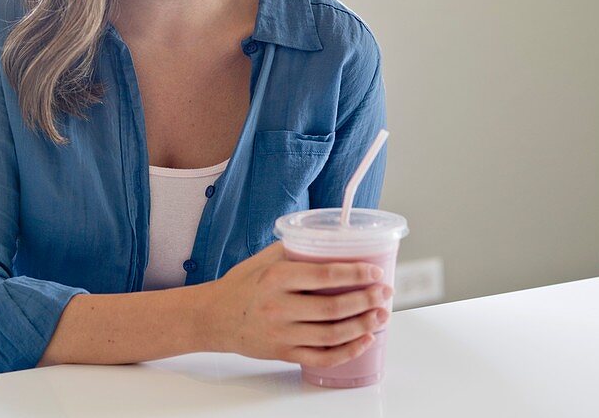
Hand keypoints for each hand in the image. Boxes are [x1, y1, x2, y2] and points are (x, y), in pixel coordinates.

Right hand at [200, 242, 391, 367]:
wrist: (214, 317)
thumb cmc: (241, 284)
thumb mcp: (263, 259)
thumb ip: (294, 250)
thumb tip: (331, 240)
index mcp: (276, 277)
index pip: (325, 275)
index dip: (356, 274)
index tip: (375, 273)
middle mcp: (279, 306)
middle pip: (334, 307)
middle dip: (366, 301)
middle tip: (385, 294)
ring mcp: (281, 333)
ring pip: (332, 335)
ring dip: (363, 326)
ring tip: (380, 316)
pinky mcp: (283, 353)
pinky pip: (322, 357)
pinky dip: (347, 351)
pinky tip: (363, 341)